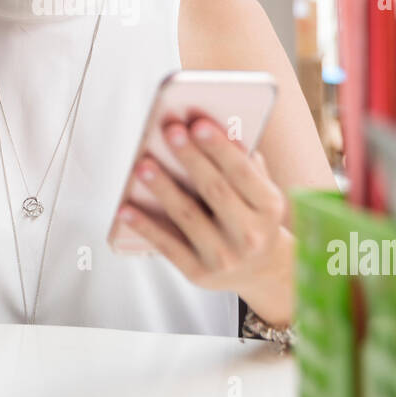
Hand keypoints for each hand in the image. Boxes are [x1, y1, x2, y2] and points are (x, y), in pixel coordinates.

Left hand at [117, 116, 287, 296]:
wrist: (259, 271)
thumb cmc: (252, 216)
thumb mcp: (259, 191)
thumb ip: (243, 162)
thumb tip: (211, 126)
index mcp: (269, 208)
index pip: (243, 172)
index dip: (220, 148)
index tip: (198, 123)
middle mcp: (250, 235)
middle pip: (214, 190)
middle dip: (190, 158)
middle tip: (170, 131)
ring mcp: (224, 257)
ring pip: (187, 216)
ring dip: (162, 188)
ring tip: (142, 165)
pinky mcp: (198, 273)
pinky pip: (167, 246)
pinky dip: (145, 226)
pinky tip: (126, 207)